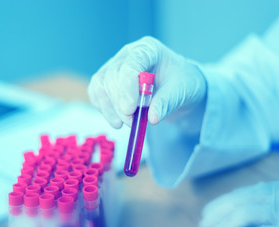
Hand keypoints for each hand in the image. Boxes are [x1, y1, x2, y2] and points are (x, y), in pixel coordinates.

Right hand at [87, 36, 206, 127]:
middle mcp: (128, 55)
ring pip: (100, 85)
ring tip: (125, 124)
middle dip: (118, 103)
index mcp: (147, 49)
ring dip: (109, 108)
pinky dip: (103, 108)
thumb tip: (151, 118)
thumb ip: (166, 102)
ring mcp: (115, 66)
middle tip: (131, 122)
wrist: (177, 87)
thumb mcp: (181, 90)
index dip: (126, 88)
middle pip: (112, 76)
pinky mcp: (108, 81)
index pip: (130, 65)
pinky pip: (97, 93)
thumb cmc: (181, 82)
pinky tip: (116, 119)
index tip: (129, 110)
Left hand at [200, 181, 278, 226]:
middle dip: (215, 214)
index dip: (217, 204)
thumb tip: (229, 206)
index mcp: (270, 190)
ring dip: (225, 225)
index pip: (237, 195)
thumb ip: (258, 200)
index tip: (205, 214)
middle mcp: (274, 198)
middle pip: (236, 201)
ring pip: (243, 214)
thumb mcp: (278, 201)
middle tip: (203, 225)